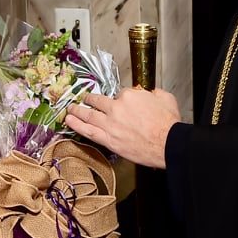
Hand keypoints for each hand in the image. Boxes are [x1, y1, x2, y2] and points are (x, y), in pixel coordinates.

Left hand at [64, 87, 180, 168]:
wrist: (169, 144)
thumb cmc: (168, 124)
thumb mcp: (165, 98)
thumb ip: (153, 93)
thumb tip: (148, 94)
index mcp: (130, 96)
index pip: (119, 94)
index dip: (120, 99)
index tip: (120, 103)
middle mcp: (116, 108)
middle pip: (98, 101)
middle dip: (90, 100)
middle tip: (84, 99)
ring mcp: (110, 124)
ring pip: (88, 115)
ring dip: (77, 111)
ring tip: (70, 109)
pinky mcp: (109, 140)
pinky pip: (89, 131)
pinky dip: (77, 126)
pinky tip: (69, 122)